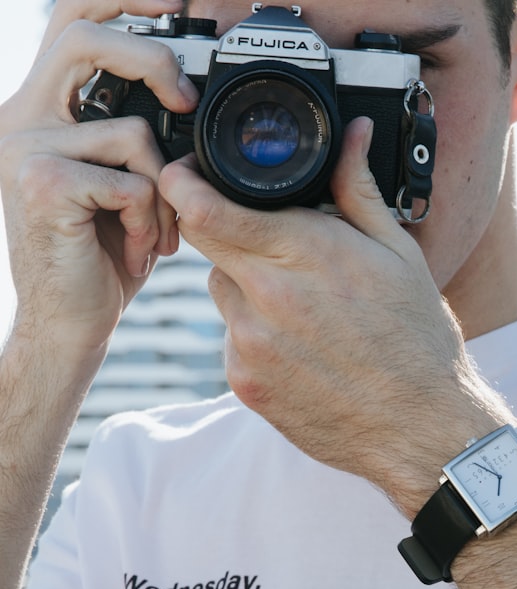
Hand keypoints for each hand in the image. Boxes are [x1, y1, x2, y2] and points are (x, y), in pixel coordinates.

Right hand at [0, 0, 197, 356]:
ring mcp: (22, 148)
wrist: (72, 320)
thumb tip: (186, 102)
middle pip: (85, 40)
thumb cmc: (105, 252)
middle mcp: (21, 119)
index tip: (175, 2)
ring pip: (131, 133)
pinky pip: (131, 181)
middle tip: (184, 100)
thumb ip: (139, 137)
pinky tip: (134, 247)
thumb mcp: (126, 182)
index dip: (121, 0)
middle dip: (151, 60)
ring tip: (153, 231)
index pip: (72, 25)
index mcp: (43, 111)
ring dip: (164, 192)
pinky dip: (149, 220)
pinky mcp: (38, 183)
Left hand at [160, 117, 509, 509]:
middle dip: (222, 225)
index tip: (189, 175)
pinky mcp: (243, 383)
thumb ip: (358, 189)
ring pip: (219, 288)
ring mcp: (250, 345)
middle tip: (264, 236)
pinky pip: (230, 337)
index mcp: (307, 253)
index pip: (203, 206)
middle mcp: (267, 297)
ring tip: (302, 301)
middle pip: (202, 239)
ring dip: (246, 281)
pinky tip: (301, 343)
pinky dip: (255, 329)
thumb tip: (352, 134)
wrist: (419, 427)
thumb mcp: (399, 253)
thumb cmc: (418, 338)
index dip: (184, 183)